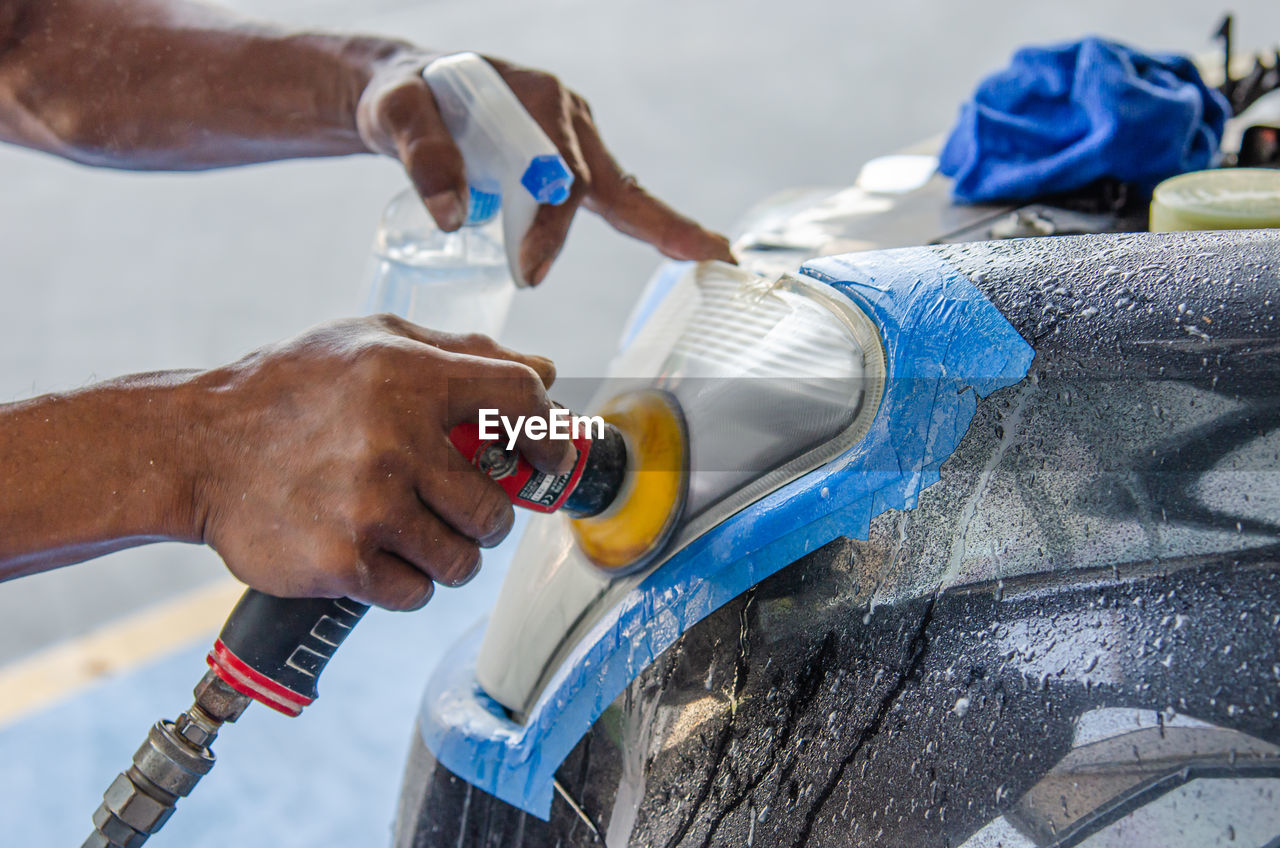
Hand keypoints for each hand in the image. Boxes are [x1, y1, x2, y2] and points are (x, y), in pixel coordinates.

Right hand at [192, 315, 571, 610]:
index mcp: (411, 378)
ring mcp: (371, 507)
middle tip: (456, 506)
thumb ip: (462, 353)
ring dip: (449, 554)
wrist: (198, 448)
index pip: (521, 404)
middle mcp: (396, 441)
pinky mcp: (345, 562)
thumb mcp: (371, 342)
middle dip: (486, 515)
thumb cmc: (293, 389)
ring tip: (413, 532)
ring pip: (464, 558)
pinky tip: (377, 555)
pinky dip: (407, 583)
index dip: (549, 437)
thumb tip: (548, 373)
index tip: (546, 461)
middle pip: (497, 507)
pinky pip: (418, 592)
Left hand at [357, 51, 734, 284]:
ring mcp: (574, 140)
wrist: (409, 88)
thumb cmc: (403, 96)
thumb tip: (453, 216)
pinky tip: (695, 248)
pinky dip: (652, 223)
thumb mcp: (394, 112)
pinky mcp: (571, 163)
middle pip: (605, 183)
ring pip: (619, 191)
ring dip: (658, 227)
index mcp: (535, 97)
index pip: (555, 171)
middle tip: (685, 266)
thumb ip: (420, 154)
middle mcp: (567, 118)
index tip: (527, 269)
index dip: (549, 224)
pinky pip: (613, 198)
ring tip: (713, 255)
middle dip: (645, 228)